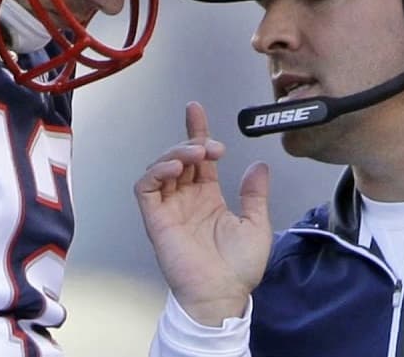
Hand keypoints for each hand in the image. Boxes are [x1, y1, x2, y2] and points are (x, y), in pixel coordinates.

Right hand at [134, 101, 271, 325]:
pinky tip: (175, 167)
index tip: (195, 109)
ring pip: (160, 167)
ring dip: (176, 153)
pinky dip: (156, 171)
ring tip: (196, 155)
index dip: (197, 131)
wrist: (222, 295)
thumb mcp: (256, 224)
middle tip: (211, 147)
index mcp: (207, 198)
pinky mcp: (155, 219)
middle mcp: (186, 200)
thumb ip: (255, 193)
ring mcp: (169, 208)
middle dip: (192, 141)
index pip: (199, 158)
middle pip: (179, 156)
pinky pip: (145, 188)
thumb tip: (258, 166)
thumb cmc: (238, 269)